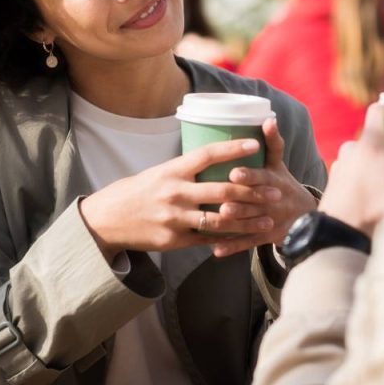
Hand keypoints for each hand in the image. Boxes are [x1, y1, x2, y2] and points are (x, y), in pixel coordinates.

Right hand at [78, 138, 279, 262]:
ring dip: (247, 220)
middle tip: (275, 190)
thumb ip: (187, 169)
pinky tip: (246, 237)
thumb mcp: (160, 172)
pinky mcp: (174, 240)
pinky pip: (206, 239)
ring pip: (219, 220)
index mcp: (173, 170)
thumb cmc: (139, 191)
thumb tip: (216, 157)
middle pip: (221, 190)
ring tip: (268, 219)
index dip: (232, 149)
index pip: (207, 155)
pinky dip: (227, 237)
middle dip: (252, 191)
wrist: (108, 219)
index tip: (254, 145)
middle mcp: (175, 192)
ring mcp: (175, 218)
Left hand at [210, 118, 317, 256]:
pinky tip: (216, 250)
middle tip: (222, 202)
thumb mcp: (279, 164)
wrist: (305, 215)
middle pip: (255, 202)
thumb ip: (272, 142)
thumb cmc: (283, 183)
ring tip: (217, 222)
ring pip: (250, 223)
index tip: (233, 174)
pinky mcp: (266, 237)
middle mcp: (273, 200)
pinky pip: (248, 243)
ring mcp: (270, 220)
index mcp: (274, 180)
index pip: (262, 177)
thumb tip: (267, 117)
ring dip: (234, 223)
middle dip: (240, 202)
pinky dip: (232, 247)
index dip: (249, 176)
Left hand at [317, 104, 383, 237]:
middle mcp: (351, 148)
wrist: (340, 241)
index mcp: (371, 144)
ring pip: (364, 155)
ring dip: (377, 164)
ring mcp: (339, 165)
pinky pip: (353, 171)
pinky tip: (375, 195)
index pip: (380, 109)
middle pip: (375, 136)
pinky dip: (364, 177)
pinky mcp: (333, 181)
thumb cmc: (377, 214)